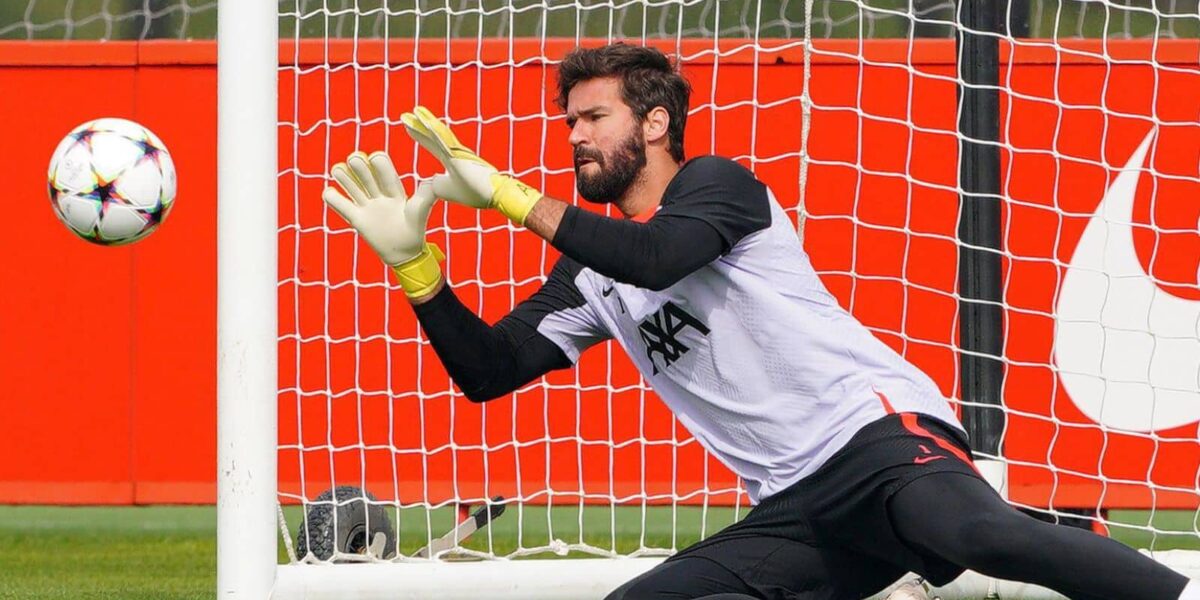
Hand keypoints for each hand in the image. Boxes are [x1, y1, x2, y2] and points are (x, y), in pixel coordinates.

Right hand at [322, 151, 443, 297]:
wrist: (404, 254)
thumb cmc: (414, 231)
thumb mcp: (419, 212)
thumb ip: (425, 197)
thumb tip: (434, 181)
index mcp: (394, 191)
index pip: (385, 172)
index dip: (379, 163)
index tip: (375, 158)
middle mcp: (379, 195)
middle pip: (366, 175)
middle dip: (359, 166)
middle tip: (355, 160)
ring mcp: (366, 206)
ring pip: (351, 185)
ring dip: (343, 175)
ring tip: (339, 170)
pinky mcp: (356, 218)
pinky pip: (340, 205)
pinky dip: (332, 197)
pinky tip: (330, 192)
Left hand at [401, 106, 541, 224]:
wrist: (494, 196)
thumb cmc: (474, 193)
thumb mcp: (448, 190)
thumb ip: (437, 184)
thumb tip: (429, 180)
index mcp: (451, 160)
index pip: (431, 144)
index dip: (419, 134)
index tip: (407, 124)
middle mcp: (454, 152)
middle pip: (432, 135)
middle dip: (417, 125)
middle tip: (404, 115)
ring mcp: (457, 152)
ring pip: (438, 134)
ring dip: (425, 122)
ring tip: (414, 111)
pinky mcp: (459, 155)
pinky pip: (445, 140)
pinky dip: (434, 131)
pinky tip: (425, 121)